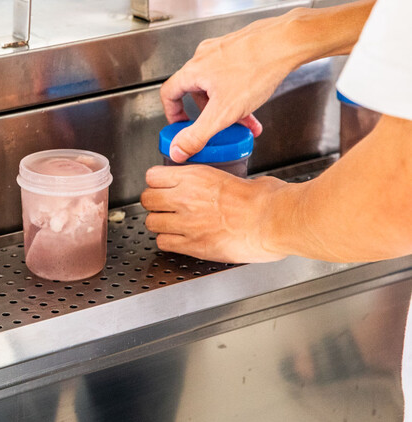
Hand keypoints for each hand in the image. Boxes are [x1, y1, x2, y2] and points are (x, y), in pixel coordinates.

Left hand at [141, 165, 288, 262]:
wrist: (275, 221)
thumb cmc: (266, 199)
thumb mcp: (239, 177)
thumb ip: (220, 181)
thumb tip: (225, 185)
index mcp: (195, 177)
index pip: (153, 176)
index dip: (156, 182)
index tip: (163, 186)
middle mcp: (185, 198)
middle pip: (147, 199)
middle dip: (154, 204)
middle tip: (164, 206)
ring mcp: (187, 223)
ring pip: (151, 223)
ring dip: (160, 224)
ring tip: (172, 224)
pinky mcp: (193, 245)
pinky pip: (164, 243)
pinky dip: (169, 242)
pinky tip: (179, 239)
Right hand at [161, 13, 304, 161]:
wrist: (289, 41)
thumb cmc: (259, 67)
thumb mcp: (224, 112)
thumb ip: (198, 134)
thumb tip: (178, 149)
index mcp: (194, 70)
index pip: (168, 93)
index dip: (171, 113)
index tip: (180, 125)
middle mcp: (205, 56)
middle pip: (195, 90)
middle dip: (207, 113)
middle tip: (216, 126)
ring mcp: (223, 50)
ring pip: (216, 84)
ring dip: (226, 104)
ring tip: (243, 118)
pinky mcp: (240, 48)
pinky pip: (232, 75)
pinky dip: (239, 91)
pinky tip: (254, 100)